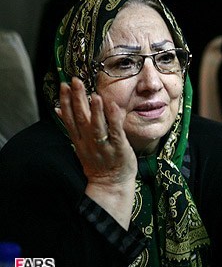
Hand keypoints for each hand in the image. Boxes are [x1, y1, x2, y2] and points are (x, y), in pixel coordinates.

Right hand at [56, 77, 136, 228]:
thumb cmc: (99, 163)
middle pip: (80, 118)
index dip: (66, 101)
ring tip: (93, 94)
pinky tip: (111, 106)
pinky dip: (112, 119)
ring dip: (94, 110)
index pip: (69, 118)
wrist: (110, 185)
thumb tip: (58, 109)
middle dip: (77, 99)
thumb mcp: (80, 145)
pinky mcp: (118, 148)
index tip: (64, 86)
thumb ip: (72, 126)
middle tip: (75, 81)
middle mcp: (89, 142)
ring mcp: (103, 145)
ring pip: (97, 126)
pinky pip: (115, 132)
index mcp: (79, 140)